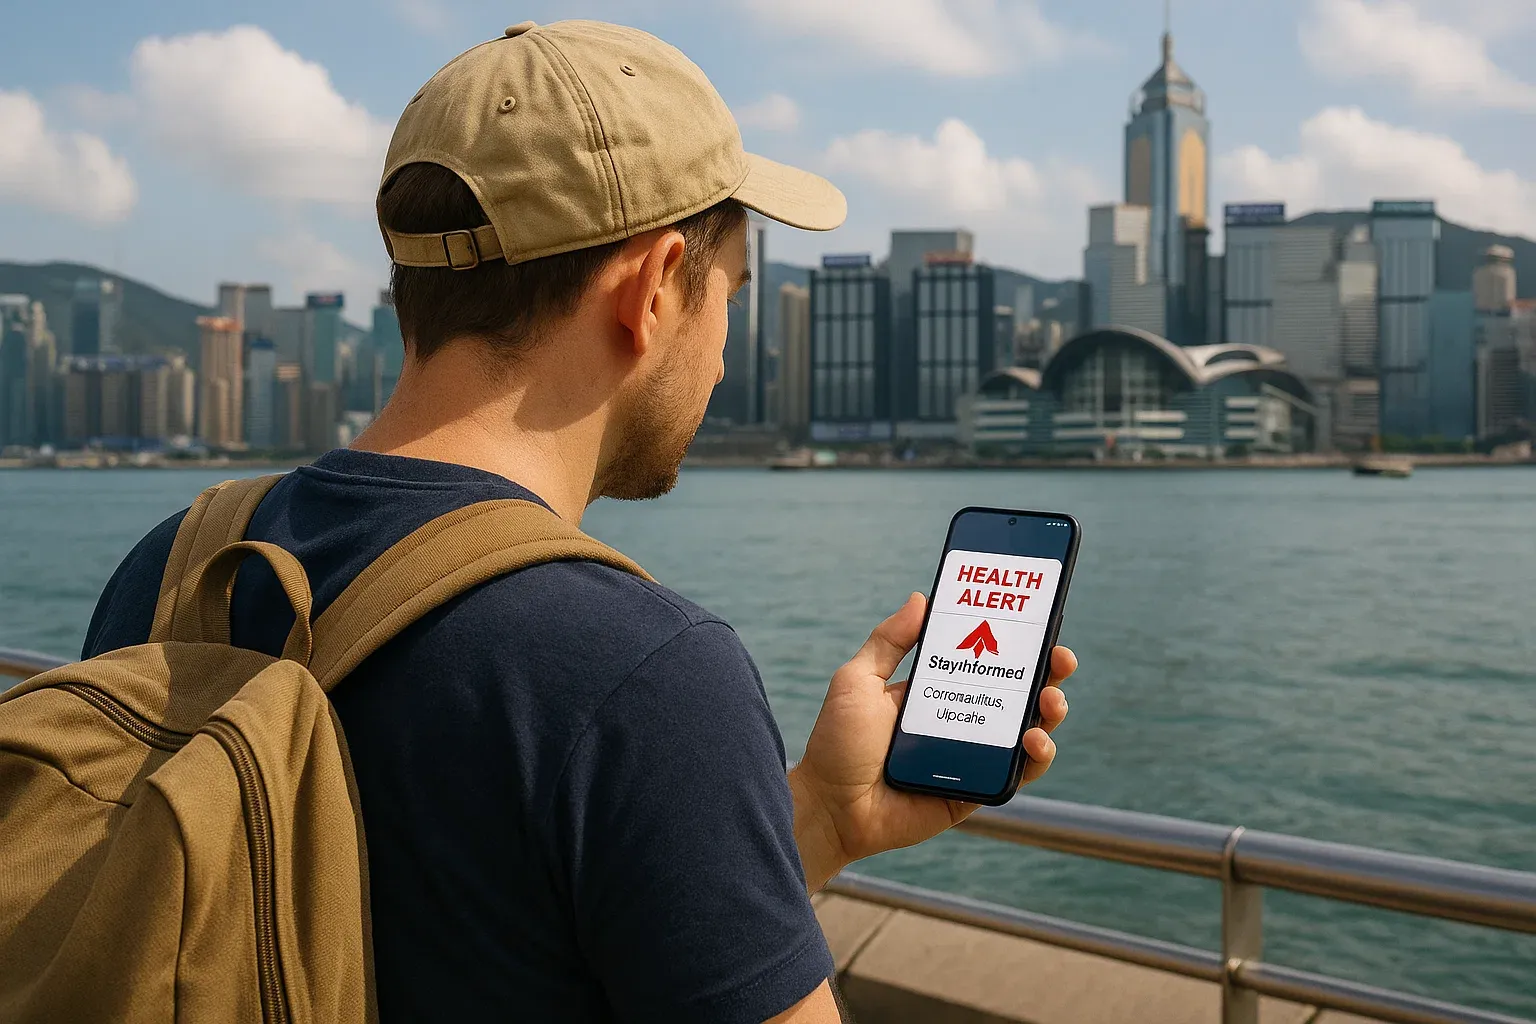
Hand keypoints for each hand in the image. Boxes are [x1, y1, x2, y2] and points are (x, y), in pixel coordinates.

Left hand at [788, 593, 1075, 892]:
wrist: (829, 807)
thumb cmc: (837, 744)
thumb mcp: (857, 681)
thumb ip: (888, 641)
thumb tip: (921, 598)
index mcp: (936, 690)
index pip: (985, 659)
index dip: (1014, 642)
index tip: (1038, 622)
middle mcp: (960, 720)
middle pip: (1017, 692)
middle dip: (1047, 672)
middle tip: (1059, 659)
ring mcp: (972, 756)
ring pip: (1027, 730)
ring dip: (1050, 712)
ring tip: (1050, 701)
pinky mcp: (977, 791)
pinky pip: (1017, 774)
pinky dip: (1036, 758)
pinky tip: (1035, 741)